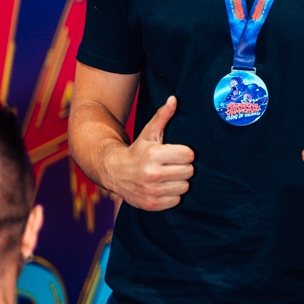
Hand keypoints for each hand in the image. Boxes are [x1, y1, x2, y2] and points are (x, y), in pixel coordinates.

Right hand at [105, 96, 193, 210]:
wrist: (114, 172)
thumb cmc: (137, 150)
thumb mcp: (149, 132)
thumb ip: (163, 116)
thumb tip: (174, 99)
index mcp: (154, 154)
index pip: (189, 155)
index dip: (184, 153)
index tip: (175, 153)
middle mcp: (153, 174)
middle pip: (189, 171)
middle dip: (182, 167)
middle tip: (171, 165)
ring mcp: (152, 191)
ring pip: (184, 187)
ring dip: (178, 182)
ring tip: (167, 176)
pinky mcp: (151, 204)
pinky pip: (176, 200)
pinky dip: (171, 195)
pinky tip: (162, 187)